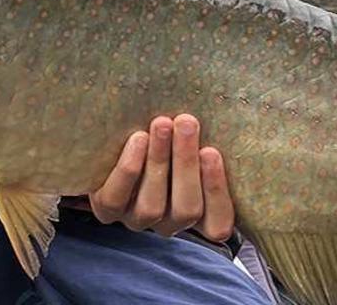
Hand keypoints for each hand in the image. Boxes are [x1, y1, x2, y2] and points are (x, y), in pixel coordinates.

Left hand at [88, 114, 234, 241]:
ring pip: (152, 206)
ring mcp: (137, 219)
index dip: (217, 193)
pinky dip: (128, 170)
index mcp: (199, 214)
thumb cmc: (167, 135)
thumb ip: (202, 139)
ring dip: (158, 161)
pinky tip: (138, 139)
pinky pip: (115, 200)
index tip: (212, 151)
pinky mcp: (107, 210)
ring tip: (161, 124)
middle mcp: (169, 222)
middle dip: (186, 163)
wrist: (114, 135)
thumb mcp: (189, 139)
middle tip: (186, 122)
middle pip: (186, 210)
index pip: (218, 224)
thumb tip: (230, 113)